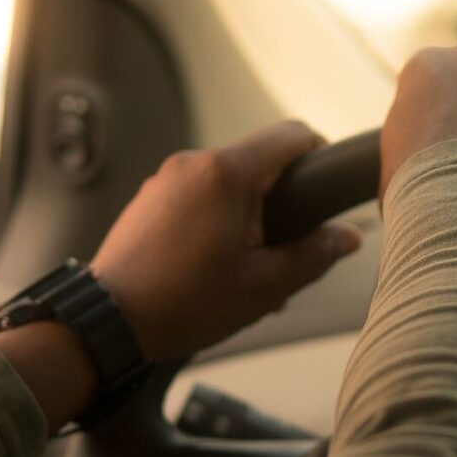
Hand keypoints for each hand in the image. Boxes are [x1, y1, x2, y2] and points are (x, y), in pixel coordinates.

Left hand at [91, 121, 361, 360]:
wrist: (108, 321)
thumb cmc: (185, 303)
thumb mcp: (265, 285)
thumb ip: (314, 254)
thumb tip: (348, 236)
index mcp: (228, 174)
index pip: (292, 135)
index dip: (319, 156)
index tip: (325, 190)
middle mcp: (195, 163)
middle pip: (259, 160)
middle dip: (281, 200)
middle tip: (286, 250)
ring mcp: (167, 178)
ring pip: (228, 182)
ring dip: (248, 215)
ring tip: (247, 270)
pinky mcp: (150, 198)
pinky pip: (198, 196)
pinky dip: (217, 221)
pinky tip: (215, 268)